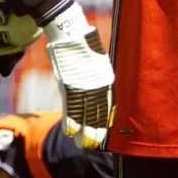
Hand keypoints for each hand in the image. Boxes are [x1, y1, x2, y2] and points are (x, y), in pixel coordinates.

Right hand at [45, 3, 114, 148]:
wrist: (72, 33)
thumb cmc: (85, 46)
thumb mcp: (98, 63)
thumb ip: (99, 79)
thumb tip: (100, 94)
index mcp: (106, 77)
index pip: (108, 104)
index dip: (105, 120)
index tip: (104, 133)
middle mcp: (96, 83)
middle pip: (97, 111)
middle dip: (95, 130)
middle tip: (93, 144)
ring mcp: (82, 84)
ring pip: (84, 113)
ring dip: (83, 130)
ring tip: (82, 143)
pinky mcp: (69, 83)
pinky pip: (71, 106)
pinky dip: (70, 120)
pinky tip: (70, 132)